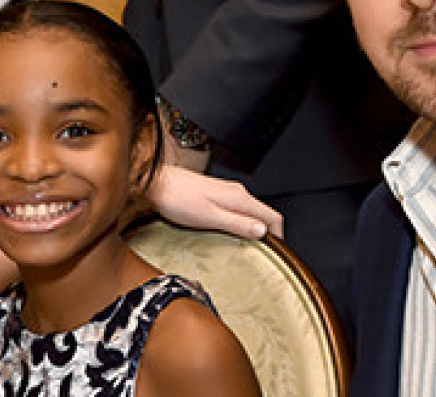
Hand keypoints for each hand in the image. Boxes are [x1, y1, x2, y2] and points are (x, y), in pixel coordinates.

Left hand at [144, 164, 283, 238]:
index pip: (272, 215)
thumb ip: (238, 224)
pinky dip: (240, 222)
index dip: (279, 234)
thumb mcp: (210, 217)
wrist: (157, 183)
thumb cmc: (177, 199)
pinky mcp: (216, 193)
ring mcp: (226, 191)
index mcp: (239, 198)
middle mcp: (236, 192)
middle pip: (263, 213)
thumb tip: (262, 231)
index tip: (276, 249)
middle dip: (266, 232)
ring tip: (246, 244)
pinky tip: (229, 231)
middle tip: (261, 251)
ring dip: (252, 227)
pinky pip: (237, 209)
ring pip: (250, 211)